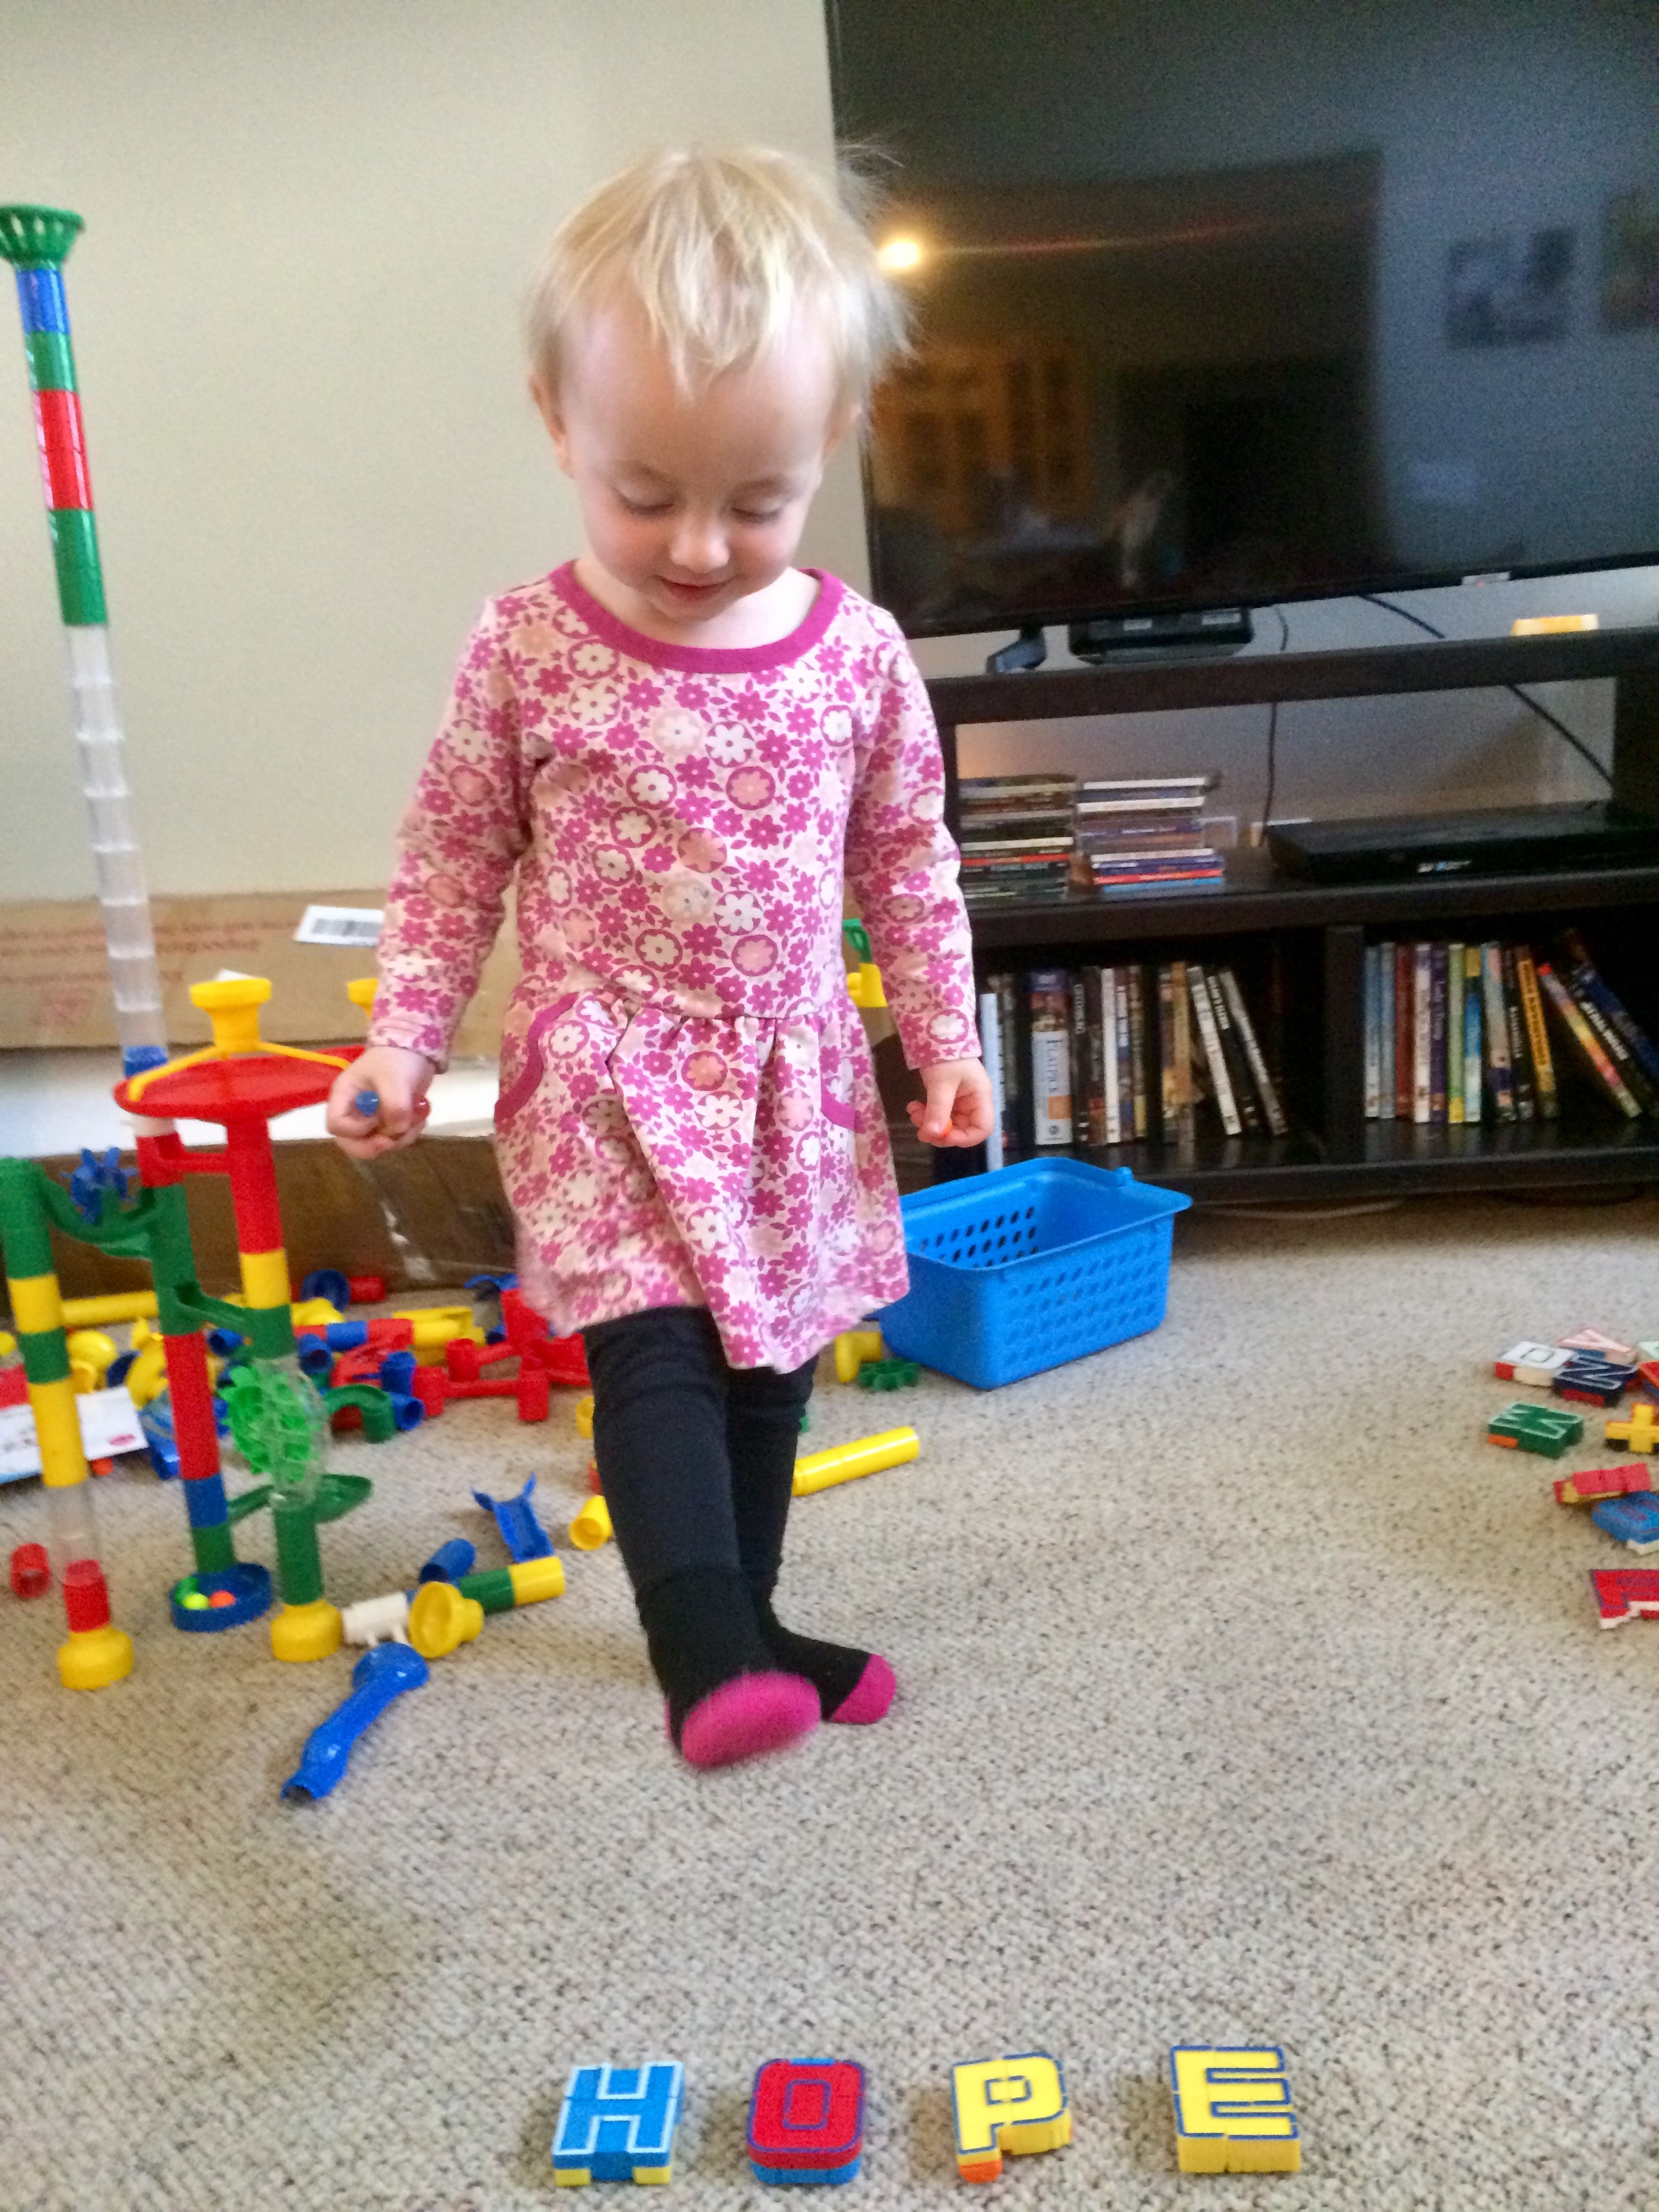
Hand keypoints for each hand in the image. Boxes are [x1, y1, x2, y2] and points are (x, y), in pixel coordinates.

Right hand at [326, 1044, 435, 1158]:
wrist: (417, 1051)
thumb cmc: (396, 1059)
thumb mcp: (394, 1078)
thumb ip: (394, 1105)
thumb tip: (397, 1130)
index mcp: (344, 1096)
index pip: (336, 1125)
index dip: (355, 1130)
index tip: (377, 1120)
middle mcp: (353, 1111)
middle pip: (351, 1143)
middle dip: (375, 1146)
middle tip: (394, 1139)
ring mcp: (370, 1119)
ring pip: (377, 1144)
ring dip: (400, 1138)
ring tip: (417, 1117)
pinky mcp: (388, 1122)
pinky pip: (395, 1139)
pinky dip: (410, 1132)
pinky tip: (420, 1115)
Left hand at [908, 1057, 994, 1147]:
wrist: (936, 1033)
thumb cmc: (945, 1056)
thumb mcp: (941, 1083)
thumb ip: (938, 1110)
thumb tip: (932, 1134)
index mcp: (980, 1097)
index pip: (982, 1129)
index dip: (963, 1138)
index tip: (941, 1136)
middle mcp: (974, 1102)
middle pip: (963, 1129)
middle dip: (940, 1132)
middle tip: (920, 1129)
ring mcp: (960, 1100)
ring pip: (948, 1123)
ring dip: (929, 1123)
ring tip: (913, 1113)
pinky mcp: (947, 1097)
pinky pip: (939, 1113)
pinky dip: (926, 1114)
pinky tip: (913, 1106)